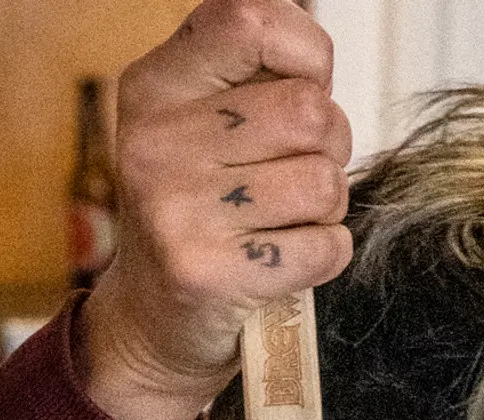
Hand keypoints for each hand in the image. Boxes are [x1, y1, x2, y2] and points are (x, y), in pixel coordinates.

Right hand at [79, 0, 352, 419]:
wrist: (153, 325)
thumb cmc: (199, 215)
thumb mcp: (202, 128)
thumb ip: (254, 79)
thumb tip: (316, 57)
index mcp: (154, 89)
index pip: (246, 20)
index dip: (305, 48)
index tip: (306, 83)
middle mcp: (157, 142)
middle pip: (308, 110)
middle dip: (329, 145)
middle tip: (296, 175)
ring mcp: (177, 210)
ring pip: (323, 181)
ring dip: (326, 207)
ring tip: (285, 222)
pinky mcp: (209, 275)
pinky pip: (323, 246)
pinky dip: (325, 255)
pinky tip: (287, 260)